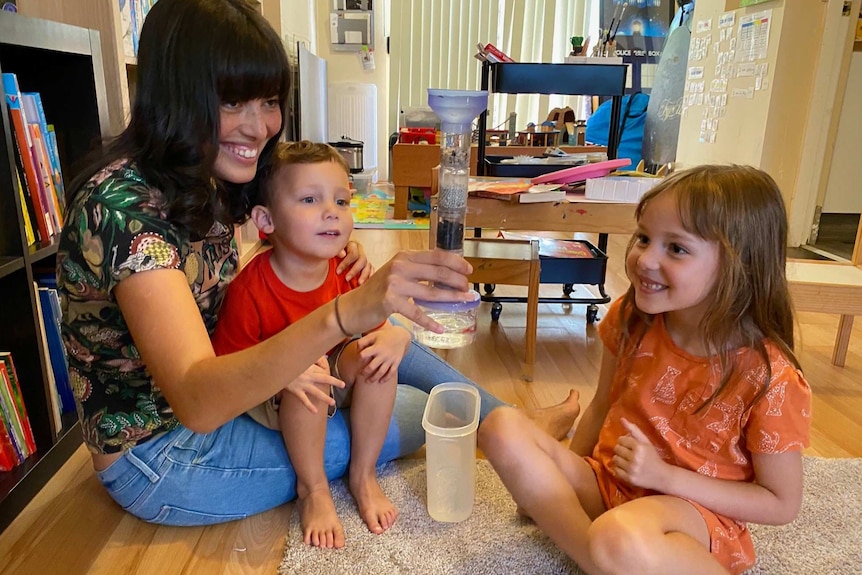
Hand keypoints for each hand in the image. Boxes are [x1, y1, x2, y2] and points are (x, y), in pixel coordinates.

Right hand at [285, 356, 344, 413]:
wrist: (277, 367)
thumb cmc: (289, 361)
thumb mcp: (300, 356)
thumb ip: (313, 357)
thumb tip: (324, 356)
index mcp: (310, 367)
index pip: (322, 371)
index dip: (327, 373)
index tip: (330, 375)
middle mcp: (309, 376)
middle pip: (324, 379)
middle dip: (334, 382)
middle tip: (343, 385)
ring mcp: (303, 385)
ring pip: (316, 392)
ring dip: (325, 398)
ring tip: (333, 403)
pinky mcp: (296, 391)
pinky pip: (304, 400)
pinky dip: (309, 406)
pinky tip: (315, 412)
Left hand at [337, 240, 372, 284]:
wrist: (335, 259)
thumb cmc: (333, 255)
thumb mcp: (333, 251)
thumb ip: (337, 252)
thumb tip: (343, 254)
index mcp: (352, 246)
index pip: (352, 254)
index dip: (345, 263)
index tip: (338, 272)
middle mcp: (360, 251)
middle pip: (362, 260)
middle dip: (354, 270)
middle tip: (347, 279)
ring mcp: (365, 259)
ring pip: (368, 266)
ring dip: (364, 275)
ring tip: (359, 283)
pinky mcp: (368, 266)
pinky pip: (371, 270)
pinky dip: (370, 276)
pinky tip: (367, 283)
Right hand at [339, 250, 472, 334]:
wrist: (354, 306)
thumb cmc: (378, 290)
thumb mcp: (397, 273)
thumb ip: (417, 271)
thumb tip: (446, 276)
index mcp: (404, 256)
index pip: (436, 255)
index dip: (456, 262)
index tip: (468, 270)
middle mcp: (400, 266)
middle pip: (438, 273)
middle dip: (457, 281)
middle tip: (468, 289)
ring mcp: (394, 283)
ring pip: (431, 293)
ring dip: (451, 298)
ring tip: (463, 302)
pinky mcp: (390, 301)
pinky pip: (416, 313)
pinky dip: (430, 322)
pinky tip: (440, 328)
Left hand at [355, 325, 411, 382]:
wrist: (401, 336)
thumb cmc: (384, 336)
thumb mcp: (373, 335)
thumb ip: (363, 341)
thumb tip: (357, 350)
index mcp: (376, 347)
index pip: (364, 355)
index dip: (359, 358)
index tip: (358, 360)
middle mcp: (383, 355)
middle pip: (371, 367)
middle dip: (364, 372)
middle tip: (360, 374)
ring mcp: (390, 360)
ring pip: (381, 372)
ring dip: (373, 378)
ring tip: (367, 381)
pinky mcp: (396, 363)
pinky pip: (391, 373)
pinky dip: (386, 378)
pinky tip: (380, 381)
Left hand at [612, 418, 667, 490]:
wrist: (662, 476)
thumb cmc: (653, 457)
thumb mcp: (646, 442)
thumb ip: (634, 430)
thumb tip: (621, 419)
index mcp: (640, 447)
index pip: (621, 439)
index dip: (624, 441)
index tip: (630, 445)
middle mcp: (635, 458)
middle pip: (616, 449)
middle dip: (621, 450)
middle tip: (628, 453)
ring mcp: (631, 469)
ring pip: (615, 459)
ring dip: (619, 459)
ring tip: (627, 461)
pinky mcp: (629, 479)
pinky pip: (615, 470)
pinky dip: (619, 469)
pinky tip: (627, 469)